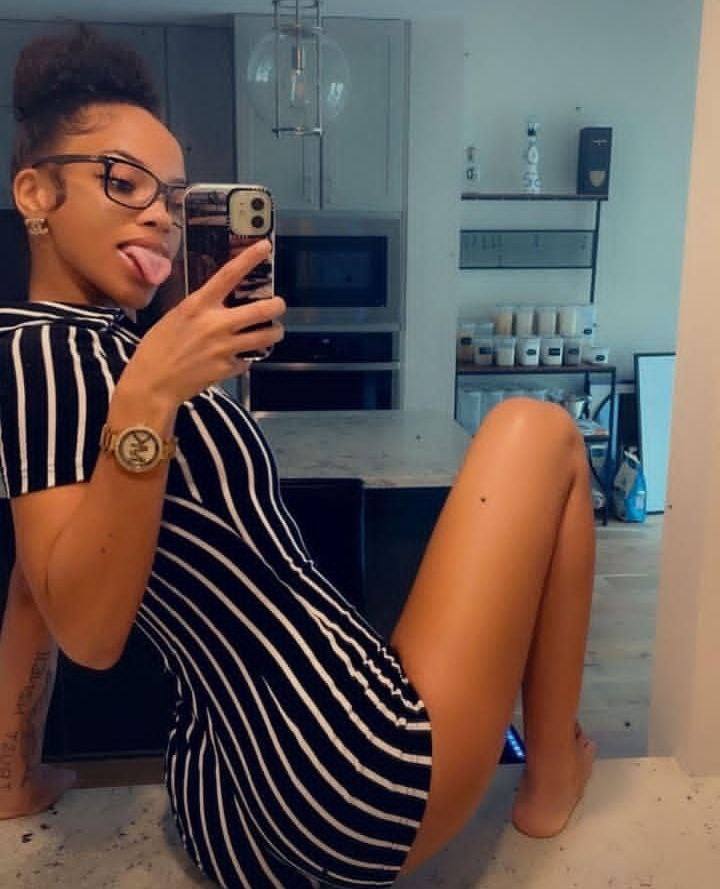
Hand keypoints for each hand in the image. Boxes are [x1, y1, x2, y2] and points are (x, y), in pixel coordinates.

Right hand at [122, 240, 284, 405]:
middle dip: (277, 306)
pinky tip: (241, 357)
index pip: (228, 275)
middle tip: (279, 305)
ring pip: (266, 337)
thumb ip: (200, 309)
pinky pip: (248, 360)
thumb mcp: (175, 318)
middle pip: (262, 310)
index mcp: (198, 306)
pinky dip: (248, 358)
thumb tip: (218, 304)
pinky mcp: (228, 368)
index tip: (265, 246)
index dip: (249, 258)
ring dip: (274, 332)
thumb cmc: (157, 348)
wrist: (153, 383)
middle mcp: (216, 324)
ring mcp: (224, 347)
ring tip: (273, 331)